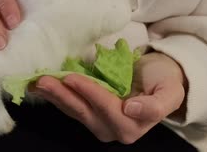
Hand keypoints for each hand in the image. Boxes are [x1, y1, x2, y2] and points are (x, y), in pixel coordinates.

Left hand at [33, 52, 186, 143]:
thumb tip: (130, 110)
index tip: (72, 78)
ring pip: (73, 110)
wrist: (159, 77)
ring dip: (54, 96)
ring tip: (37, 82)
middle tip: (44, 80)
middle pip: (84, 112)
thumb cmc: (164, 81)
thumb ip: (156, 105)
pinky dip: (56, 95)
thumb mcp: (170, 92)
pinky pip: (71, 106)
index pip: (107, 108)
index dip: (89, 93)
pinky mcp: (89, 113)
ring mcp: (98, 123)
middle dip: (63, 96)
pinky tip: (41, 86)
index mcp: (132, 125)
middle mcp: (112, 129)